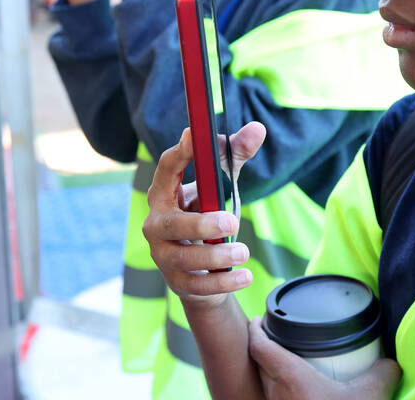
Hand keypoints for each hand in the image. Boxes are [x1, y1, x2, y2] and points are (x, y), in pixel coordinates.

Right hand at [143, 122, 267, 309]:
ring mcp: (164, 255)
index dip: (179, 154)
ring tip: (244, 252)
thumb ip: (236, 155)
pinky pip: (197, 285)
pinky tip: (245, 276)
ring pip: (184, 258)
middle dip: (201, 224)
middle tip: (232, 221)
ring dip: (216, 257)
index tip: (194, 137)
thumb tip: (258, 128)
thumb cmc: (207, 216)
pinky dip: (223, 283)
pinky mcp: (178, 282)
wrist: (201, 269)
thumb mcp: (221, 185)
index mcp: (164, 194)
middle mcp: (157, 224)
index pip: (166, 170)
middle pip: (171, 224)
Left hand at [249, 317, 401, 399]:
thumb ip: (382, 374)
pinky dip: (281, 393)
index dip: (256, 329)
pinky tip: (298, 394)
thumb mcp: (369, 397)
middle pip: (259, 364)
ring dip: (272, 373)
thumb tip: (391, 364)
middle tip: (276, 337)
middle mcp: (277, 394)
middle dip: (264, 349)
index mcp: (290, 378)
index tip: (259, 319)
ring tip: (287, 363)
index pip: (259, 346)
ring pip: (266, 386)